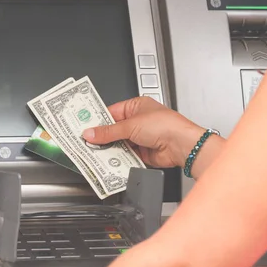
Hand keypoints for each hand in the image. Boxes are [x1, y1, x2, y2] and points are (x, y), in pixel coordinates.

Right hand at [82, 96, 204, 167]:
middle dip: (102, 136)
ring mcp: (140, 137)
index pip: (111, 112)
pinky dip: (116, 158)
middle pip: (113, 129)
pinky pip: (124, 155)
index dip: (97, 120)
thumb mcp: (131, 125)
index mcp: (136, 106)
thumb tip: (91, 133)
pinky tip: (107, 160)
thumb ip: (108, 131)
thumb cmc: (165, 125)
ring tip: (93, 152)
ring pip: (118, 143)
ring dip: (109, 148)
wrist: (182, 145)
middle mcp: (138, 121)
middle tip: (85, 142)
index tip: (84, 127)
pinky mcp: (141, 152)